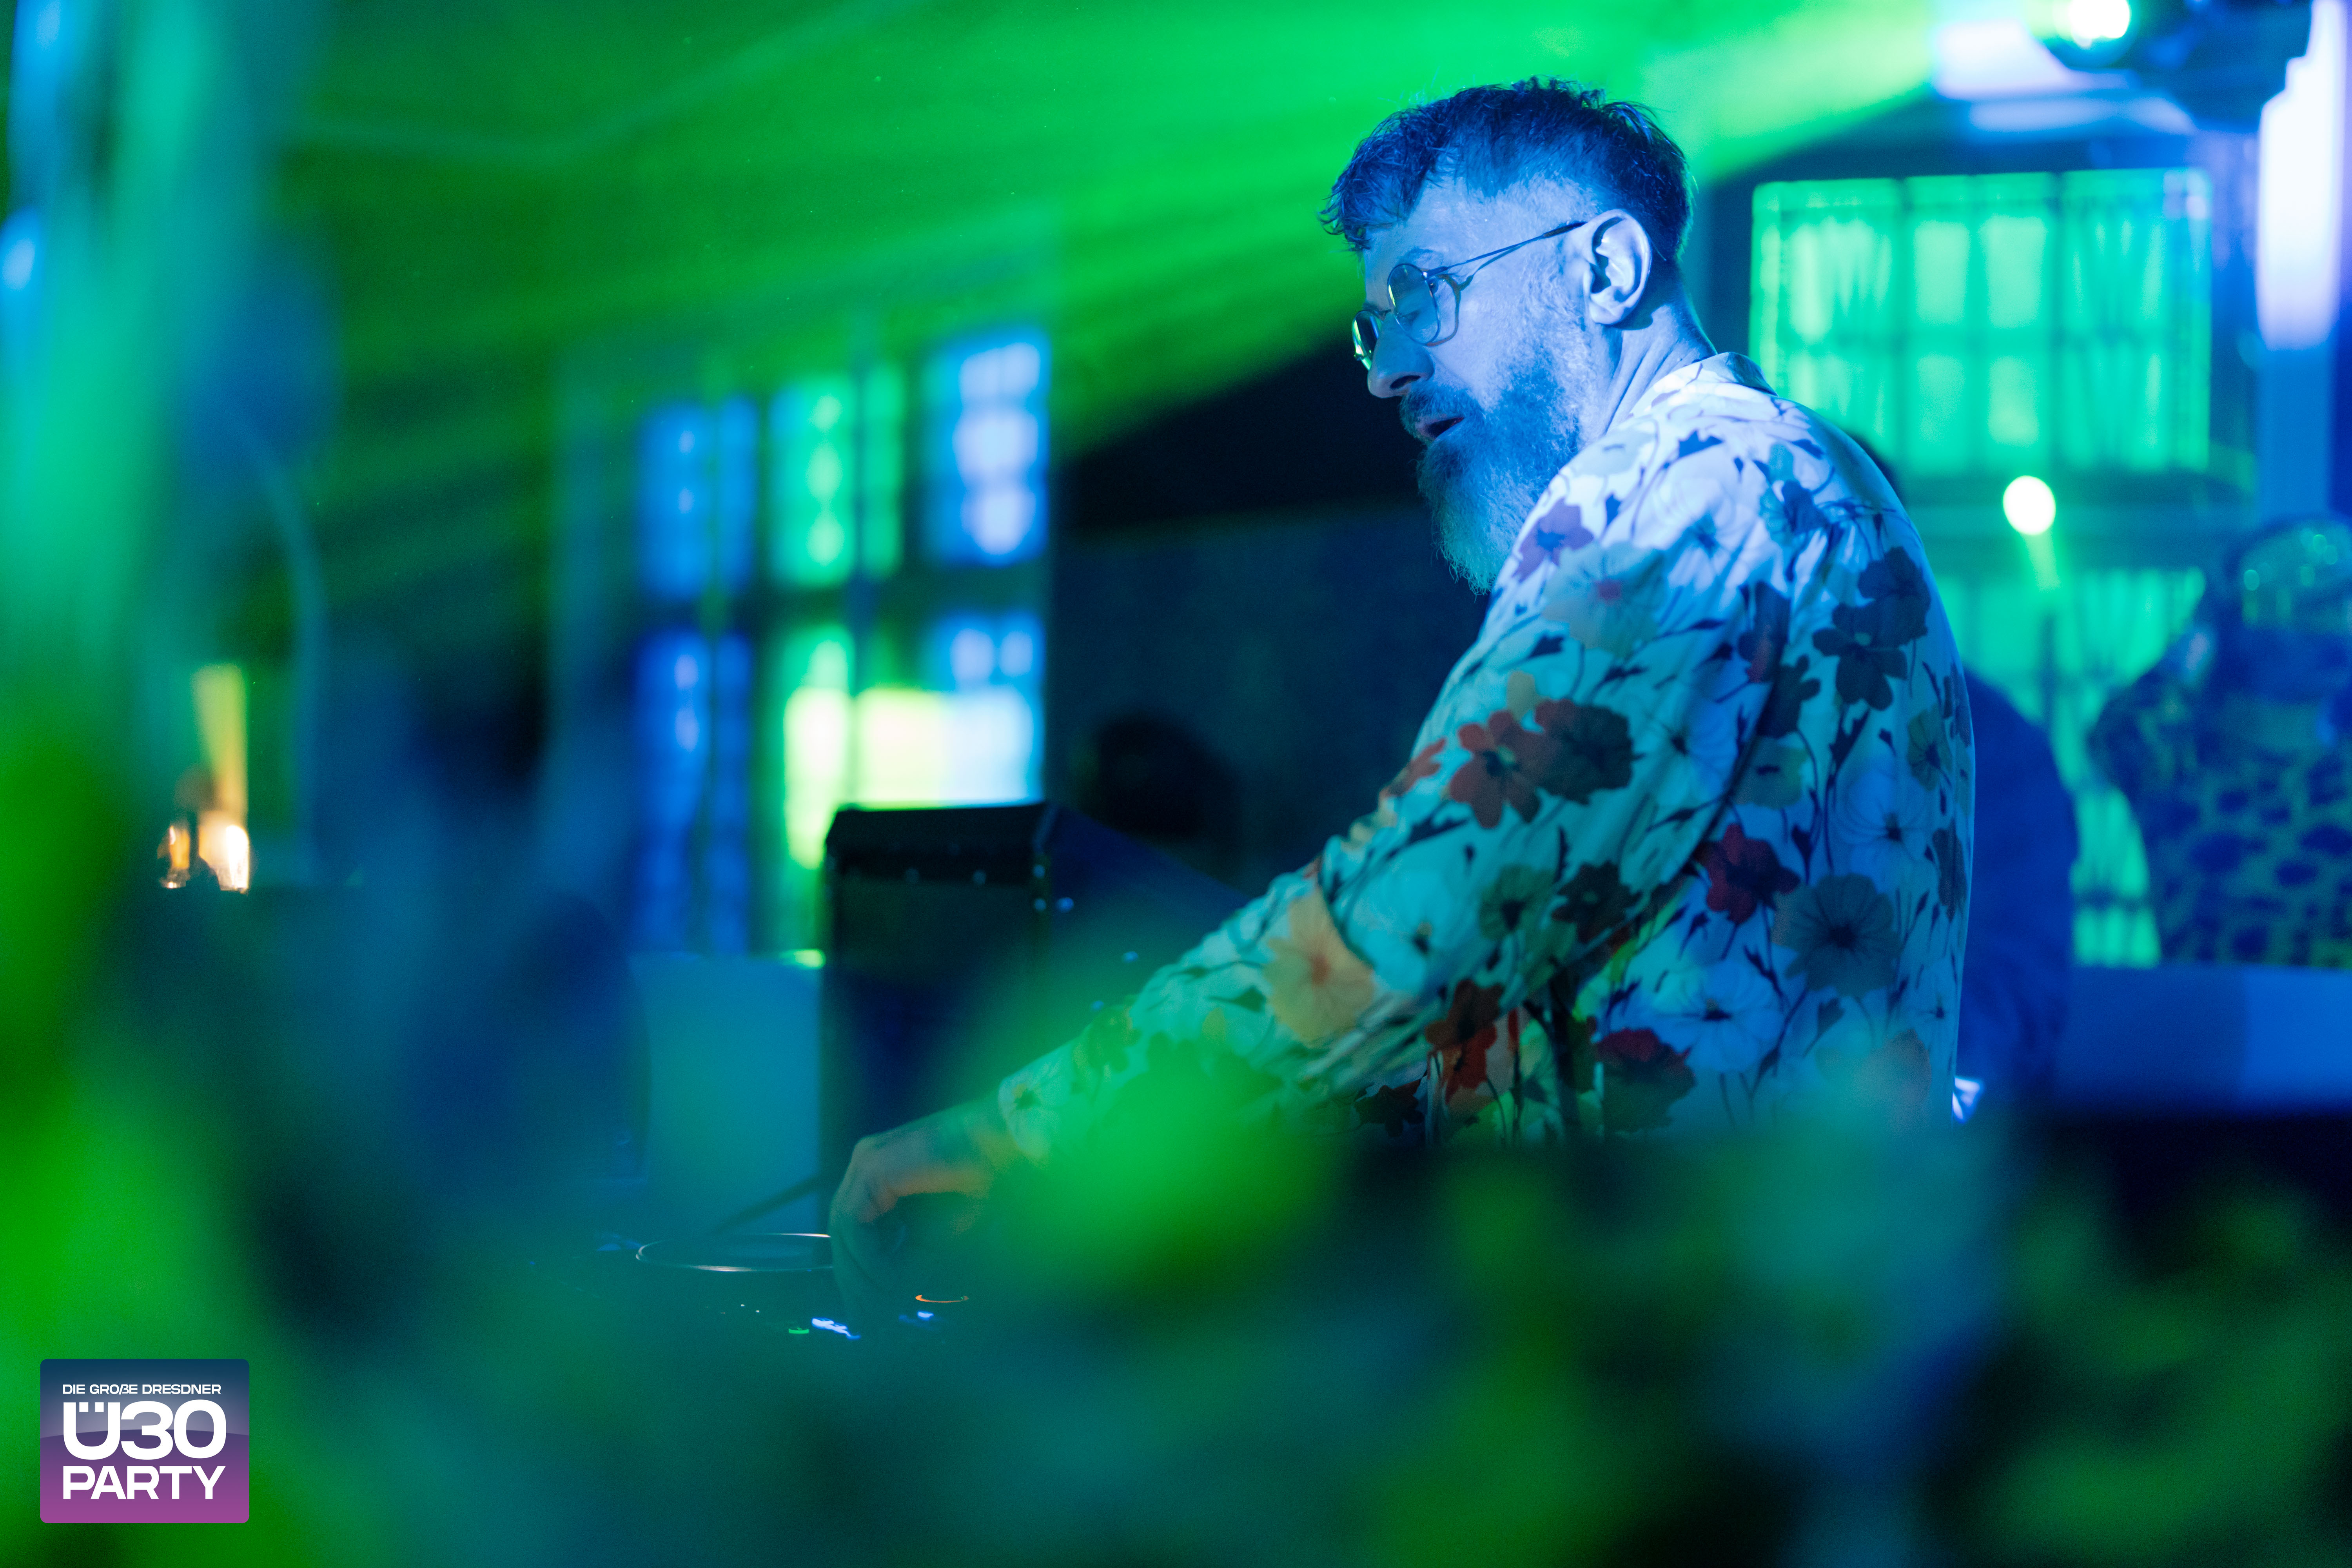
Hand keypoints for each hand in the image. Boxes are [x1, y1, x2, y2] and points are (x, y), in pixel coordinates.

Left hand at [827, 1095, 1019, 1328]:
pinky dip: (870, 1257)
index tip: (867, 1314)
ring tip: (885, 1305)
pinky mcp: (872, 1167)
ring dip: (862, 1275)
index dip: (856, 1275)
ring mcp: (865, 1161)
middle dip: (853, 1282)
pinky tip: (892, 1279)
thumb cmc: (978, 1184)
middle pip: (842, 1233)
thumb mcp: (937, 1236)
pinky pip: (855, 1223)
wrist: (1000, 1144)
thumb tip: (884, 1301)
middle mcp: (864, 1164)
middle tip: (865, 1323)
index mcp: (877, 1174)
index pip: (851, 1231)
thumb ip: (908, 1262)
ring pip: (844, 1230)